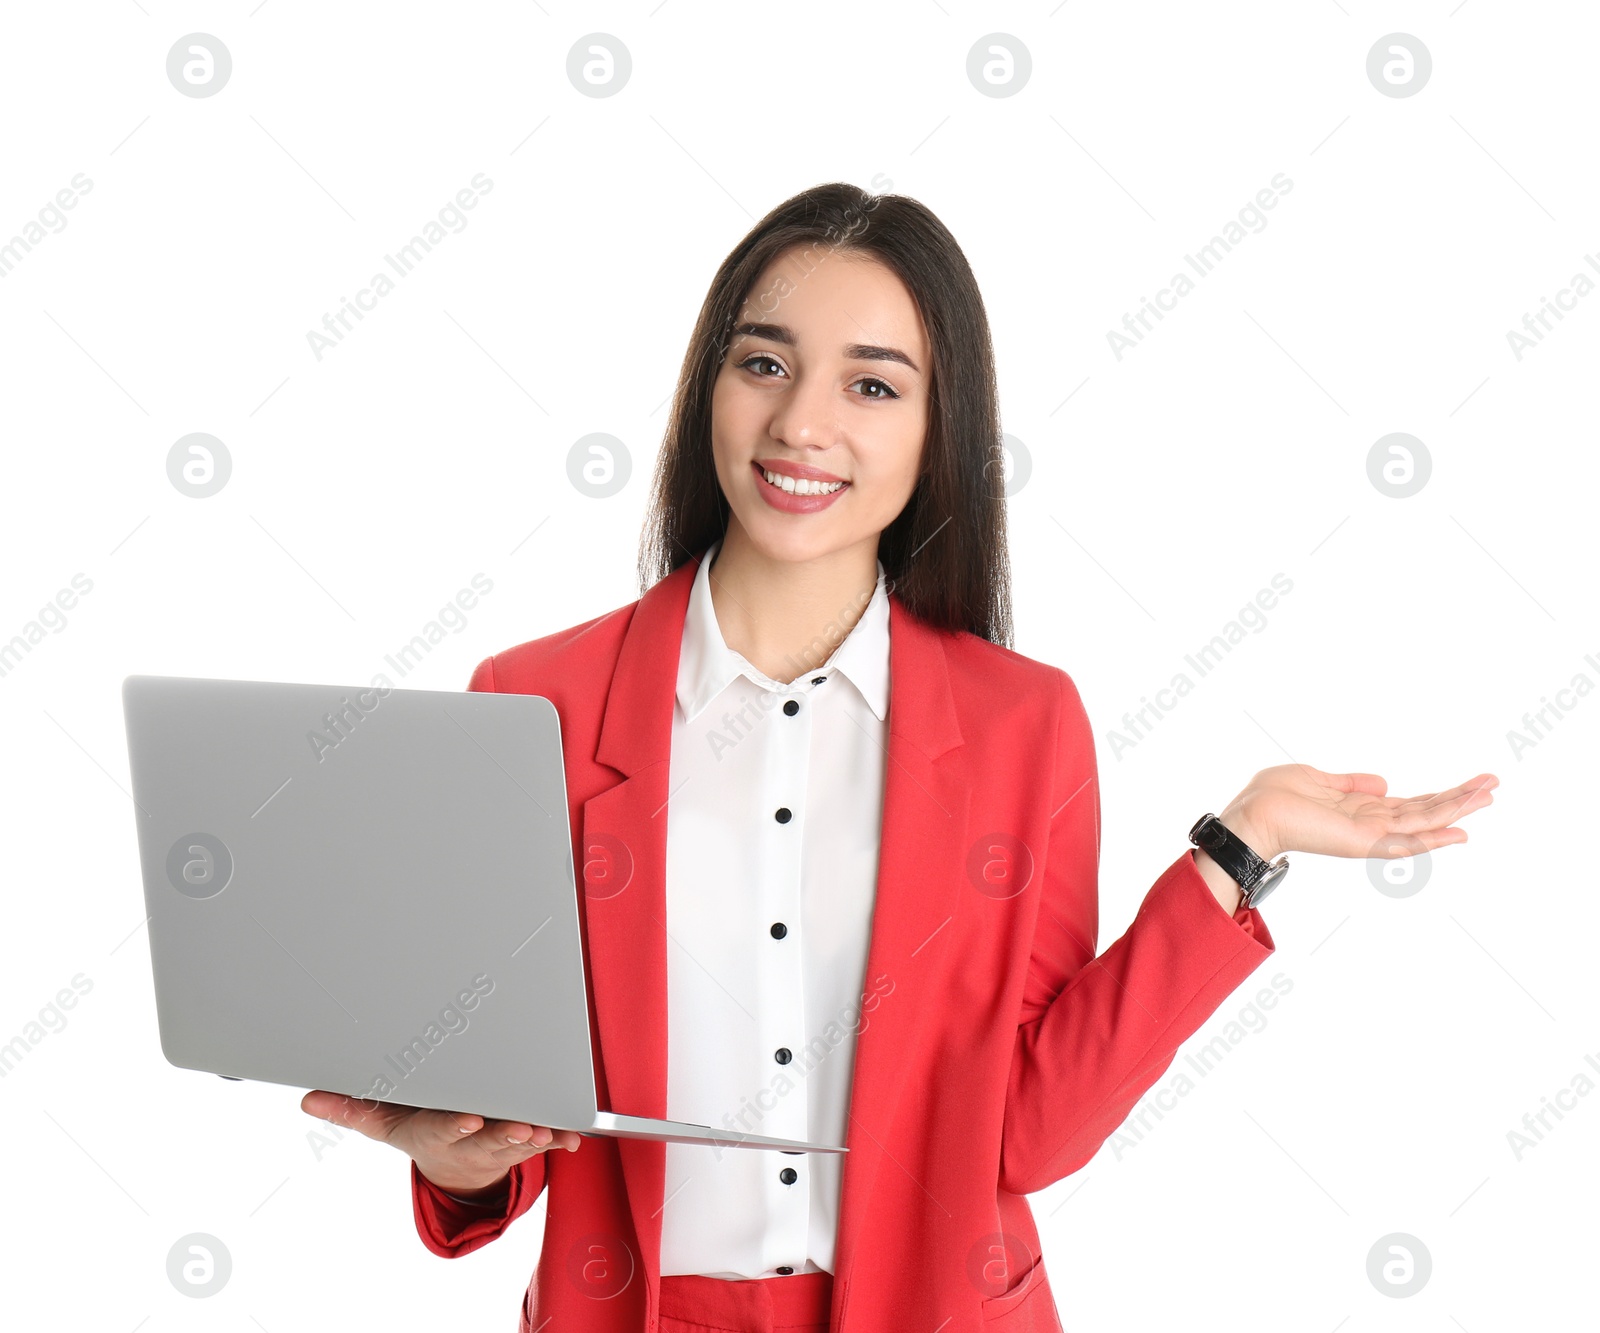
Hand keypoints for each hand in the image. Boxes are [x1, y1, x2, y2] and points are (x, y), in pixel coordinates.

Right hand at [300, 1089, 582, 1195]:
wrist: (450, 1163)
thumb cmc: (418, 1127)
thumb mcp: (383, 1121)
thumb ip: (351, 1108)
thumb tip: (309, 1098)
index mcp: (438, 1131)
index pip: (447, 1129)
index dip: (458, 1126)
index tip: (470, 1120)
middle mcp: (472, 1139)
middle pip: (491, 1138)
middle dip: (506, 1134)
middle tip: (523, 1128)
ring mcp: (500, 1142)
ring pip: (521, 1142)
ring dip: (536, 1138)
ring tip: (548, 1131)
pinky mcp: (523, 1141)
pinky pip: (546, 1142)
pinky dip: (561, 1139)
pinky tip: (574, 1136)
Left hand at [1219, 765, 1497, 861]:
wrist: (1250, 814)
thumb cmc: (1272, 797)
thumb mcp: (1317, 778)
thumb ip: (1350, 782)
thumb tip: (1382, 782)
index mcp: (1359, 810)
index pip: (1409, 804)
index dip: (1440, 795)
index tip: (1471, 783)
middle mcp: (1369, 824)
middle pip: (1424, 812)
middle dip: (1459, 798)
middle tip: (1495, 785)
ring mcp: (1368, 835)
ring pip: (1423, 823)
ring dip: (1457, 810)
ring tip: (1489, 796)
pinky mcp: (1362, 842)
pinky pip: (1404, 841)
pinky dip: (1433, 838)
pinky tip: (1461, 831)